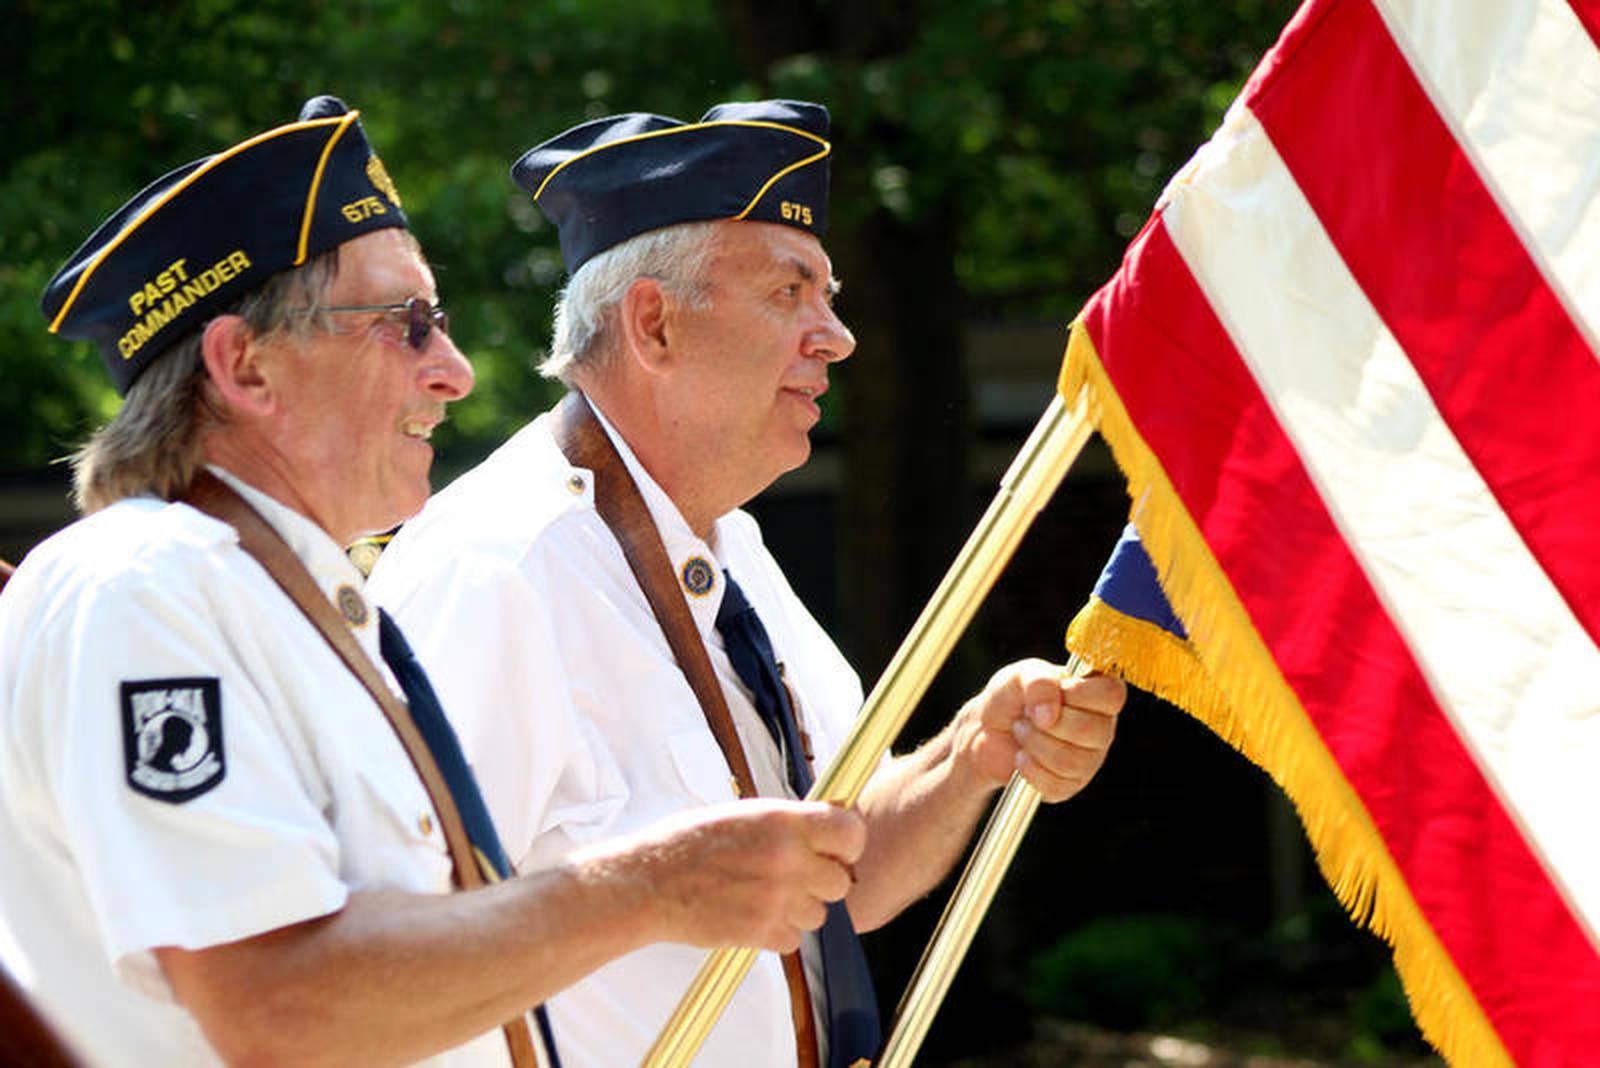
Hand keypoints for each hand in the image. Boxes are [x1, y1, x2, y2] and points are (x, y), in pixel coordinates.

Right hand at [607, 799, 866, 952]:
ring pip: (820, 914)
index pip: (851, 833)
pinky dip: (778, 932)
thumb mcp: (743, 814)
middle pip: (841, 881)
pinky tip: (752, 914)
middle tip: (795, 875)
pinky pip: (793, 939)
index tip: (838, 848)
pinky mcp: (760, 932)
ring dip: (800, 908)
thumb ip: (787, 823)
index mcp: (782, 822)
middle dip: (823, 880)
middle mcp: (786, 859)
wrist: (649, 883)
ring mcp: (775, 899)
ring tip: (765, 894)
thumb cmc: (690, 843)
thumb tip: (825, 827)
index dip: (848, 844)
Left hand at [955, 658, 1123, 802]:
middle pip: (1092, 730)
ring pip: (1072, 760)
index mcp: (1097, 694)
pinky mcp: (1070, 785)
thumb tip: (1050, 715)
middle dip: (1048, 722)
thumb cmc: (1010, 697)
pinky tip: (1021, 756)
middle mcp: (1100, 727)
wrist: (987, 731)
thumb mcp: (1020, 676)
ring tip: (1022, 732)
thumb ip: (1039, 683)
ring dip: (1034, 744)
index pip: (1113, 694)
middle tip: (1027, 715)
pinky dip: (1029, 768)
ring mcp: (1089, 759)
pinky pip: (1056, 784)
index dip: (1082, 694)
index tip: (1058, 691)